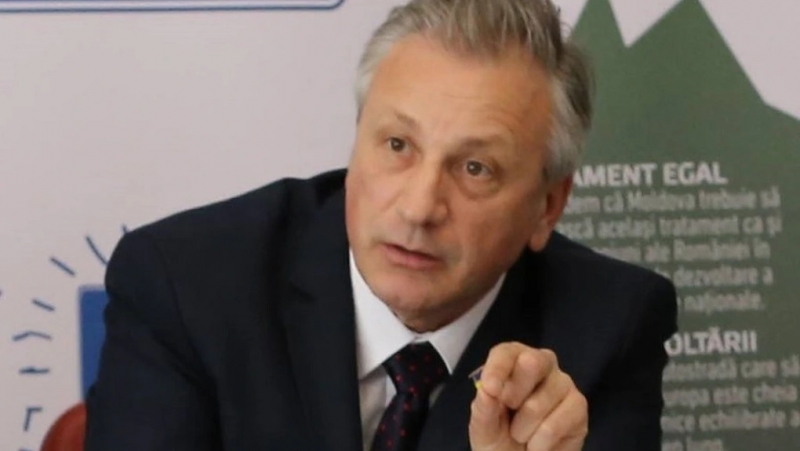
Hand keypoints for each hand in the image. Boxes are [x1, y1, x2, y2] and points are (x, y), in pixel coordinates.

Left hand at [469, 343, 587, 450]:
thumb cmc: (500, 439)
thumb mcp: (484, 427)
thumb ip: (483, 408)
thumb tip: (487, 389)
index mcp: (513, 360)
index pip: (506, 352)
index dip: (498, 369)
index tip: (490, 389)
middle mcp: (542, 364)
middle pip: (532, 362)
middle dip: (514, 394)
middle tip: (509, 412)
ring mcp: (563, 383)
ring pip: (538, 403)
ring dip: (522, 430)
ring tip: (523, 435)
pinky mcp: (579, 406)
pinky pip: (554, 426)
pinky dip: (539, 444)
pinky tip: (539, 444)